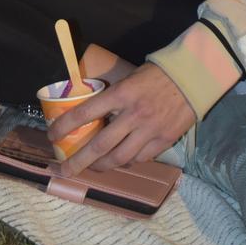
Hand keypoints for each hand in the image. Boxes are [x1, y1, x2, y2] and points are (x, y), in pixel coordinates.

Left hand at [49, 62, 194, 176]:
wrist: (192, 77)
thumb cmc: (156, 74)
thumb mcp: (128, 78)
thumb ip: (112, 97)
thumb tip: (92, 112)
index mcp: (121, 94)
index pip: (85, 113)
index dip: (66, 126)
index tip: (53, 136)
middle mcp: (133, 115)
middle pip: (100, 145)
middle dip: (78, 161)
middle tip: (64, 170)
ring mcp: (149, 131)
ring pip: (119, 158)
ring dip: (102, 166)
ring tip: (92, 168)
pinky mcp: (164, 141)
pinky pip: (140, 159)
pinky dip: (126, 162)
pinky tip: (120, 161)